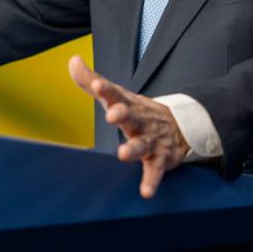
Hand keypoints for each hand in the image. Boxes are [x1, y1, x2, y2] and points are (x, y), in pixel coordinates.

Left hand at [68, 55, 188, 198]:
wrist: (180, 125)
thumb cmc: (137, 110)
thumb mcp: (116, 94)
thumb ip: (91, 80)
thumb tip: (72, 60)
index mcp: (127, 104)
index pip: (115, 94)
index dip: (105, 89)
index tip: (96, 85)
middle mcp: (139, 120)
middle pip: (130, 116)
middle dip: (121, 114)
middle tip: (111, 115)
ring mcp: (150, 139)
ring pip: (142, 144)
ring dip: (133, 149)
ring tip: (123, 154)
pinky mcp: (160, 159)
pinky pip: (155, 170)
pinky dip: (151, 181)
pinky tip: (146, 192)